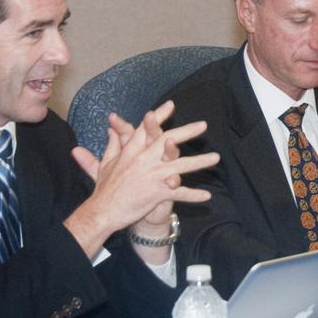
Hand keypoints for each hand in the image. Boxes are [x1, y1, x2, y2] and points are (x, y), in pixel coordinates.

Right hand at [65, 102, 218, 256]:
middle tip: (202, 125)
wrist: (102, 212)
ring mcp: (152, 176)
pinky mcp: (157, 193)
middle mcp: (144, 160)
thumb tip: (111, 129)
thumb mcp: (106, 163)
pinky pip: (180, 193)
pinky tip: (207, 196)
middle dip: (187, 132)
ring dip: (200, 161)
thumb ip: (112, 145)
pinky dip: (193, 195)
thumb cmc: (104, 189)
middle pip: (168, 141)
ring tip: (216, 157)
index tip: (171, 105)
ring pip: (181, 165)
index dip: (159, 116)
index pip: (147, 129)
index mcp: (132, 151)